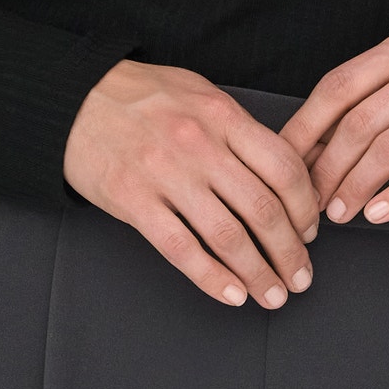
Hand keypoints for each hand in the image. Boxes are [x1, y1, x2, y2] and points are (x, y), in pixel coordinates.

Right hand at [64, 58, 320, 309]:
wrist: (77, 98)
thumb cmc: (143, 95)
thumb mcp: (199, 93)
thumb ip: (238, 128)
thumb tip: (282, 170)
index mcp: (222, 115)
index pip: (283, 166)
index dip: (305, 206)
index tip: (311, 230)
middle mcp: (200, 144)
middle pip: (263, 207)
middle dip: (290, 251)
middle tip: (301, 276)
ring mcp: (166, 173)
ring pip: (228, 236)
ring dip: (258, 273)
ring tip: (273, 294)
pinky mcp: (134, 200)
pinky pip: (182, 249)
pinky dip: (213, 279)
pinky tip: (233, 295)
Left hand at [276, 24, 388, 226]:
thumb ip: (382, 81)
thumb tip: (325, 131)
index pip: (340, 85)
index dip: (307, 126)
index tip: (285, 158)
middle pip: (359, 122)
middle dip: (326, 167)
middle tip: (310, 201)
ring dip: (357, 186)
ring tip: (338, 213)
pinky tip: (380, 213)